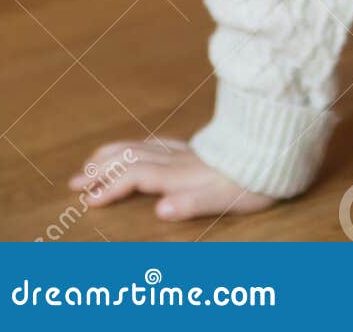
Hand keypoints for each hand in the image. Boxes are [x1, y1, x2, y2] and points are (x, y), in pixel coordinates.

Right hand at [68, 137, 278, 220]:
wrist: (277, 152)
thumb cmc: (252, 182)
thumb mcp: (225, 199)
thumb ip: (192, 203)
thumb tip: (160, 210)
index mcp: (179, 173)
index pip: (134, 176)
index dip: (109, 186)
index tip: (86, 200)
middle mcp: (178, 159)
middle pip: (131, 157)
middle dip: (101, 168)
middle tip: (74, 181)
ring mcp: (186, 151)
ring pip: (142, 146)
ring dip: (114, 154)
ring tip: (92, 161)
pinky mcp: (196, 148)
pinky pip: (158, 142)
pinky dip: (137, 145)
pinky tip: (136, 147)